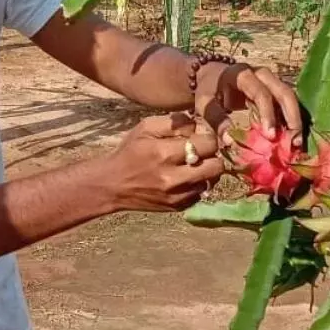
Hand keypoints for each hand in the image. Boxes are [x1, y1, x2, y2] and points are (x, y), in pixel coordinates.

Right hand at [103, 112, 224, 212]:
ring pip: (212, 180)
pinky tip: (185, 177)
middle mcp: (173, 177)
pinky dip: (198, 183)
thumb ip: (175, 122)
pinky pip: (202, 192)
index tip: (199, 136)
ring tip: (194, 163)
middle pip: (216, 166)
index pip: (208, 144)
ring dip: (207, 170)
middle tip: (201, 151)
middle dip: (212, 155)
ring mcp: (177, 195)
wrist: (113, 185)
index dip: (207, 137)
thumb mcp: (146, 128)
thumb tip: (198, 124)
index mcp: (164, 153)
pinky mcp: (178, 206)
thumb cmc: (130, 151)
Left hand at [193, 62, 303, 148]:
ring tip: (297, 143)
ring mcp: (270, 79)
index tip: (271, 136)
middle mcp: (261, 74)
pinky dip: (292, 119)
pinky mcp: (274, 88)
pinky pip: (288, 102)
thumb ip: (216, 120)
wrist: (210, 73)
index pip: (261, 93)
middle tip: (294, 141)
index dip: (268, 114)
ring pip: (290, 97)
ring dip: (296, 119)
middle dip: (292, 117)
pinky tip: (293, 137)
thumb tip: (230, 141)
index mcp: (243, 74)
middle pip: (284, 92)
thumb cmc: (207, 89)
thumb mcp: (205, 103)